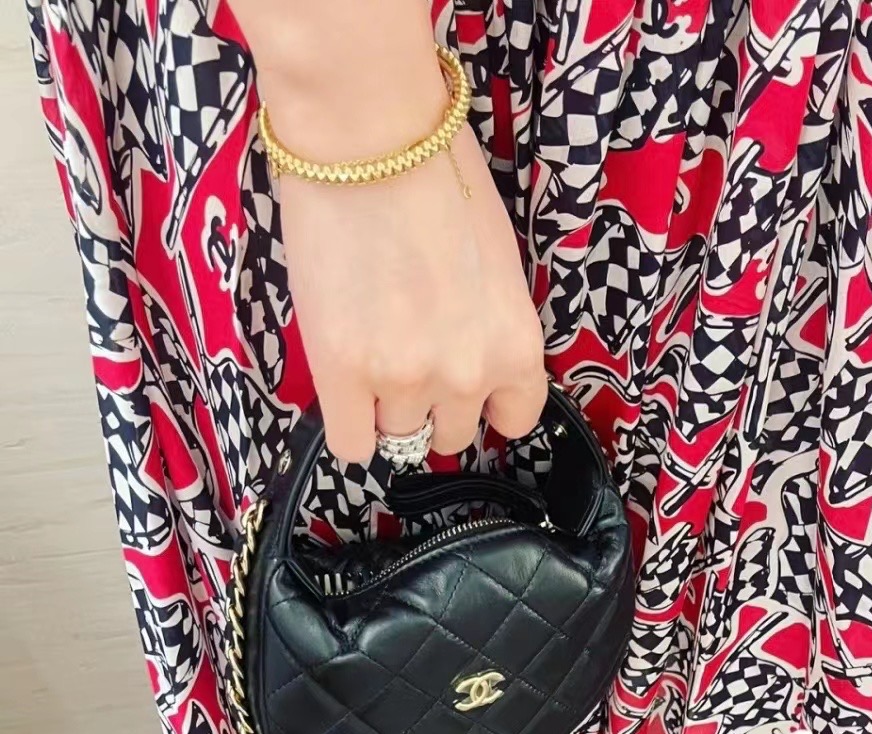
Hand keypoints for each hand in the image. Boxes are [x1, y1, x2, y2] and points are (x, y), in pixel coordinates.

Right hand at [275, 125, 546, 462]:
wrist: (372, 138)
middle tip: (404, 352)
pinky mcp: (343, 374)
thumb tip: (467, 358)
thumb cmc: (439, 176)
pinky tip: (344, 389)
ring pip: (399, 438)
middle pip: (450, 436)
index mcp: (517, 345)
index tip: (463, 386)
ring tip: (368, 346)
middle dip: (431, 403)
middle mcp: (467, 374)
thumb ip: (491, 326)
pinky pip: (351, 446)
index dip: (486, 404)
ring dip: (384, 406)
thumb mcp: (499, 263)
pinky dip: (349, 426)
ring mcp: (405, 380)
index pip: (515, 420)